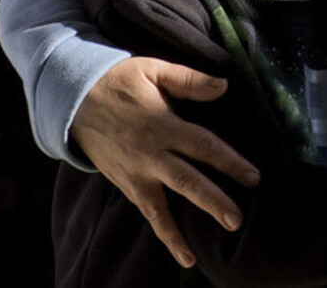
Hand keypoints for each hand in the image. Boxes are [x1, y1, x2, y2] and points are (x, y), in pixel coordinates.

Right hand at [71, 57, 260, 267]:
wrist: (73, 100)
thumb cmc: (119, 81)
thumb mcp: (153, 70)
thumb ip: (189, 80)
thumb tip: (224, 86)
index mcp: (162, 124)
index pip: (203, 146)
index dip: (229, 162)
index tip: (253, 178)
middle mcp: (149, 154)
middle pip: (186, 181)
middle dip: (212, 202)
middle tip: (236, 220)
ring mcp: (135, 173)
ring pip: (161, 207)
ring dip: (179, 232)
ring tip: (196, 257)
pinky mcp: (124, 184)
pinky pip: (146, 212)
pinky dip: (162, 232)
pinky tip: (179, 252)